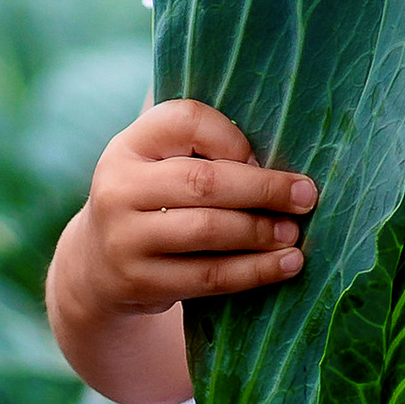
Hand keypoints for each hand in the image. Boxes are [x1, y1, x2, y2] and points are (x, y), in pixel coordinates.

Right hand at [51, 101, 316, 338]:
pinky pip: (209, 276)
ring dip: (261, 232)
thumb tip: (279, 143)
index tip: (262, 156)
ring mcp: (125, 238)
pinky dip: (255, 271)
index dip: (232, 137)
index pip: (186, 120)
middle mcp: (119, 187)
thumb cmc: (153, 199)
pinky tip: (287, 264)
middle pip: (204, 181)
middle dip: (264, 189)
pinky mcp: (141, 282)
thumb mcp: (161, 162)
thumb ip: (203, 143)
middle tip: (306, 196)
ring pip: (208, 230)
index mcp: (130, 144)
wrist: (98, 265)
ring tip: (295, 233)